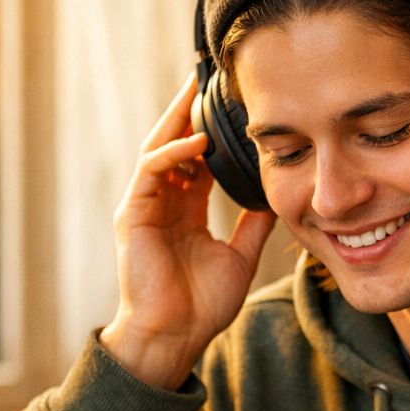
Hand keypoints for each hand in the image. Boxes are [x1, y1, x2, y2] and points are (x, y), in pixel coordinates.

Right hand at [99, 74, 275, 389]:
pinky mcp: (133, 213)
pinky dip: (174, 153)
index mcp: (185, 209)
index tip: (235, 103)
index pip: (199, 157)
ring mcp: (144, 205)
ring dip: (179, 118)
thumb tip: (276, 194)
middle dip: (189, 109)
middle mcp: (162, 201)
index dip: (215, 129)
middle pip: (175, 142)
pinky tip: (199, 141)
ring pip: (160, 147)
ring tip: (200, 89)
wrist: (174, 337)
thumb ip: (253, 224)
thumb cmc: (201, 305)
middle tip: (209, 74)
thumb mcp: (240, 256)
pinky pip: (152, 171)